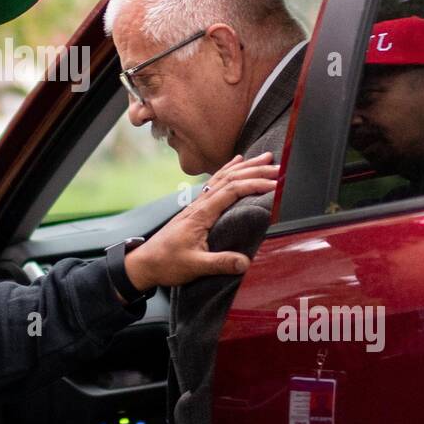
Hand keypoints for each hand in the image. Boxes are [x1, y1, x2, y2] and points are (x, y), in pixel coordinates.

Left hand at [123, 153, 277, 290]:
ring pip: (223, 177)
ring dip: (245, 167)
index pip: (230, 191)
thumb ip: (220, 263)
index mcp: (201, 214)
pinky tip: (236, 163)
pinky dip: (228, 170)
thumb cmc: (167, 263)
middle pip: (230, 178)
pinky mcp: (197, 208)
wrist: (146, 263)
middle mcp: (199, 204)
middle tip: (277, 166)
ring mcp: (197, 204)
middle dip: (255, 170)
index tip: (273, 184)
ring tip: (265, 157)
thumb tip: (245, 262)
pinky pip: (215, 182)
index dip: (253, 184)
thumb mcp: (194, 266)